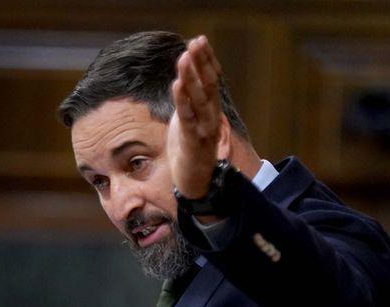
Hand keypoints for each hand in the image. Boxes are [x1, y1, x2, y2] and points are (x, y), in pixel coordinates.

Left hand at [167, 35, 225, 199]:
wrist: (195, 183)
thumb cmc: (189, 151)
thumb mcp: (189, 120)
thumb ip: (189, 101)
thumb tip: (182, 78)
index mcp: (211, 110)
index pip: (212, 79)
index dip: (206, 60)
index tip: (199, 40)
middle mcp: (212, 117)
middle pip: (209, 84)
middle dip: (201, 62)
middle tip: (196, 42)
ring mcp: (204, 129)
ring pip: (199, 98)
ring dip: (191, 77)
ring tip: (184, 57)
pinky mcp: (193, 141)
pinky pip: (187, 117)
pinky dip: (182, 100)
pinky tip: (176, 84)